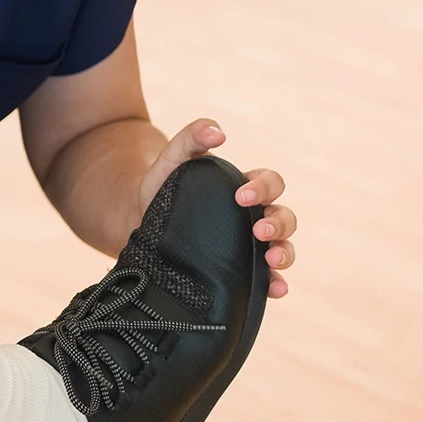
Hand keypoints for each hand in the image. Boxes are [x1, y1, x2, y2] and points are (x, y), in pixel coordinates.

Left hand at [138, 119, 298, 298]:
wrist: (137, 221)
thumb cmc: (160, 186)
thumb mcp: (171, 160)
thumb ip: (191, 139)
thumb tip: (217, 133)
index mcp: (243, 188)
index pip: (270, 183)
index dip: (263, 188)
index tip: (241, 196)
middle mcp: (252, 217)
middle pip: (284, 217)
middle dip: (279, 223)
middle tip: (259, 230)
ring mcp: (247, 245)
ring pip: (282, 247)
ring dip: (285, 253)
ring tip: (273, 259)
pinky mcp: (238, 271)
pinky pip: (266, 279)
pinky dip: (276, 284)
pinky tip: (276, 289)